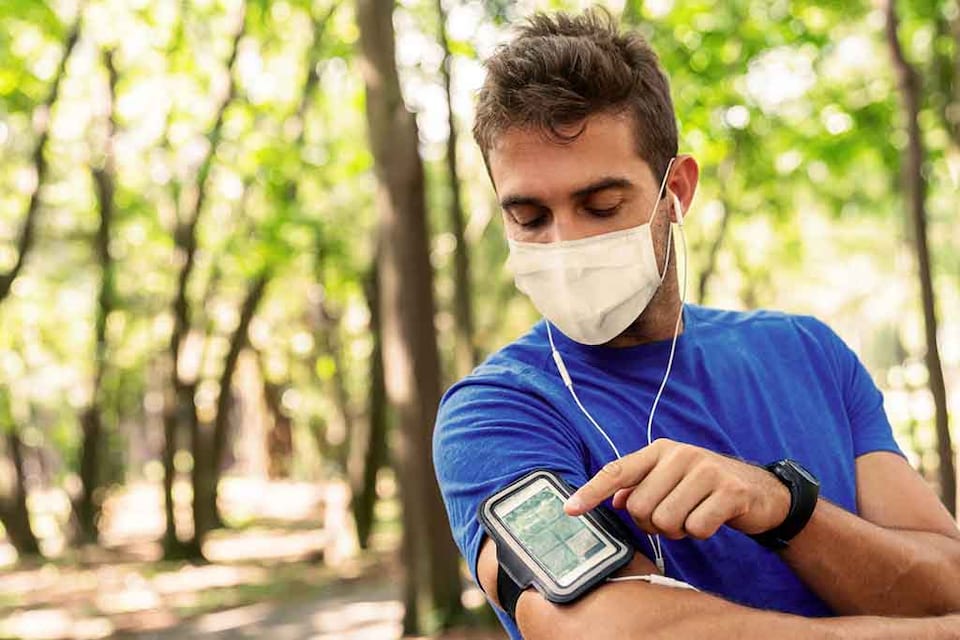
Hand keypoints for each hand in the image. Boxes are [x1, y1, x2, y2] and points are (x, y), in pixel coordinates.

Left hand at [564, 439, 790, 539]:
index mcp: (659, 450)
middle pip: (639, 507)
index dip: (592, 492)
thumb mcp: (671, 479)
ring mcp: (706, 471)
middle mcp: (679, 455)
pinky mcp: (729, 491)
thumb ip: (641, 486)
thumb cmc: (706, 487)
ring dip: (677, 530)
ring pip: (665, 520)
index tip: (570, 510)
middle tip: (674, 516)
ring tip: (693, 516)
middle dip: (652, 523)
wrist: (762, 491)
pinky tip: (712, 519)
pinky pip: (696, 528)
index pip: (617, 471)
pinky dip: (700, 533)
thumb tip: (614, 501)